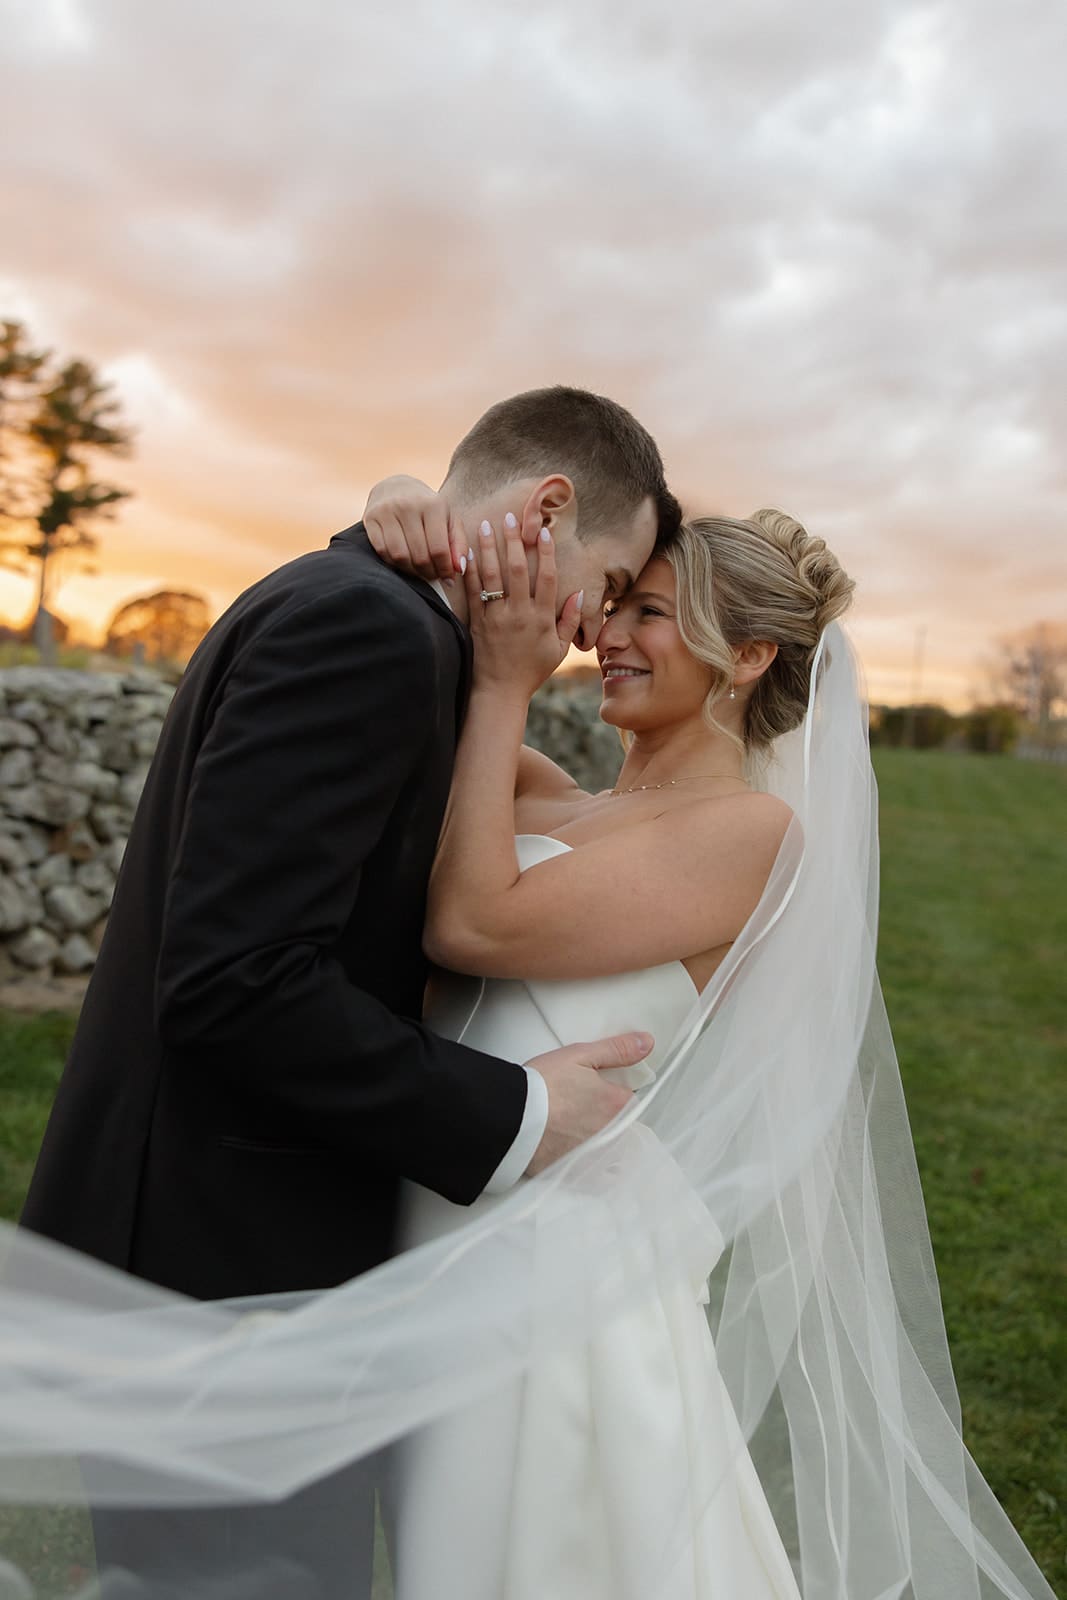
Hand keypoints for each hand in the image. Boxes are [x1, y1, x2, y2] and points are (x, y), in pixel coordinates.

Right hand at [363, 475, 464, 582]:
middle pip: (420, 556)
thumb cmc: (428, 509)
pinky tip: (402, 561)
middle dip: (429, 572)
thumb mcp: (449, 520)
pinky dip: (393, 563)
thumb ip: (459, 544)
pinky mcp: (370, 519)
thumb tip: (458, 570)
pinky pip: (382, 552)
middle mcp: (407, 505)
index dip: (444, 569)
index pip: (439, 549)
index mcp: (432, 504)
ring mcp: (386, 511)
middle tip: (433, 575)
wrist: (396, 487)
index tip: (448, 578)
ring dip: (411, 571)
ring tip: (419, 570)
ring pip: (400, 556)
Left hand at [465, 518, 582, 700]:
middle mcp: (519, 614)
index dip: (546, 553)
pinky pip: (473, 592)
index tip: (543, 532)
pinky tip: (466, 552)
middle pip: (517, 570)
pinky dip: (469, 571)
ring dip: (488, 549)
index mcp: (541, 619)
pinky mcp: (477, 623)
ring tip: (485, 525)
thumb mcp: (559, 650)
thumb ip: (570, 621)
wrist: (500, 692)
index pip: (546, 578)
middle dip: (513, 541)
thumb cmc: (532, 671)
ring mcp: (496, 618)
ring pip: (492, 576)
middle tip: (510, 517)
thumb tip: (579, 593)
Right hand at [523, 1030, 651, 1174]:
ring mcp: (592, 1154)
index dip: (611, 1090)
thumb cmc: (542, 1086)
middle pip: (617, 1123)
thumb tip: (646, 1043)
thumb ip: (617, 1050)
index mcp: (616, 1104)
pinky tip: (563, 1144)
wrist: (510, 1117)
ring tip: (566, 1123)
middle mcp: (610, 1132)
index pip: (628, 1098)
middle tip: (577, 1103)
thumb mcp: (581, 1055)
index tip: (595, 1086)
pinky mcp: (573, 1169)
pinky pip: (586, 1168)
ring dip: (592, 1136)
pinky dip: (579, 1157)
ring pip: (602, 1144)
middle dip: (602, 1114)